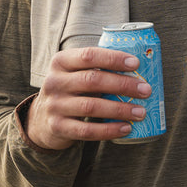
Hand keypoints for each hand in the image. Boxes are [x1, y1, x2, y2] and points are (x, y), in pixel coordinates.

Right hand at [26, 46, 151, 149]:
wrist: (41, 119)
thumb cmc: (70, 90)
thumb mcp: (75, 73)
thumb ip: (98, 69)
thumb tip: (139, 69)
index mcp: (61, 62)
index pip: (89, 55)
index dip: (113, 58)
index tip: (136, 63)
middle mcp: (55, 81)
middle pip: (93, 80)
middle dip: (123, 85)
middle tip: (146, 90)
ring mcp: (54, 105)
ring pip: (91, 106)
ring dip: (120, 109)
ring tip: (141, 112)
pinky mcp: (57, 127)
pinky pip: (86, 130)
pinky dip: (109, 130)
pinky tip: (126, 128)